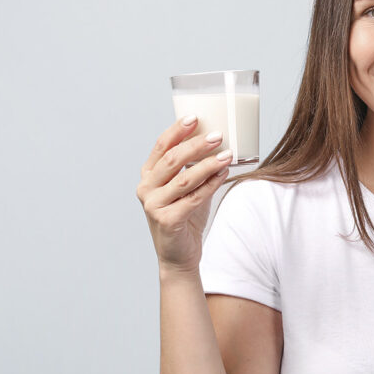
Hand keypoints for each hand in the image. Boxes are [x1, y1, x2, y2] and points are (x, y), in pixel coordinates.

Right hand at [136, 116, 232, 274]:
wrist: (180, 256)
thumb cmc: (185, 219)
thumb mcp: (187, 189)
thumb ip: (195, 169)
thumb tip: (218, 143)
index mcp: (148, 177)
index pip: (160, 147)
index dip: (177, 131)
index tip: (194, 117)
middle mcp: (146, 189)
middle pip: (172, 160)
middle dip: (196, 145)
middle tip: (218, 135)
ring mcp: (154, 206)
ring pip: (184, 178)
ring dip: (208, 164)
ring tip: (227, 154)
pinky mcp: (167, 220)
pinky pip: (193, 198)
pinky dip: (210, 184)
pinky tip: (223, 174)